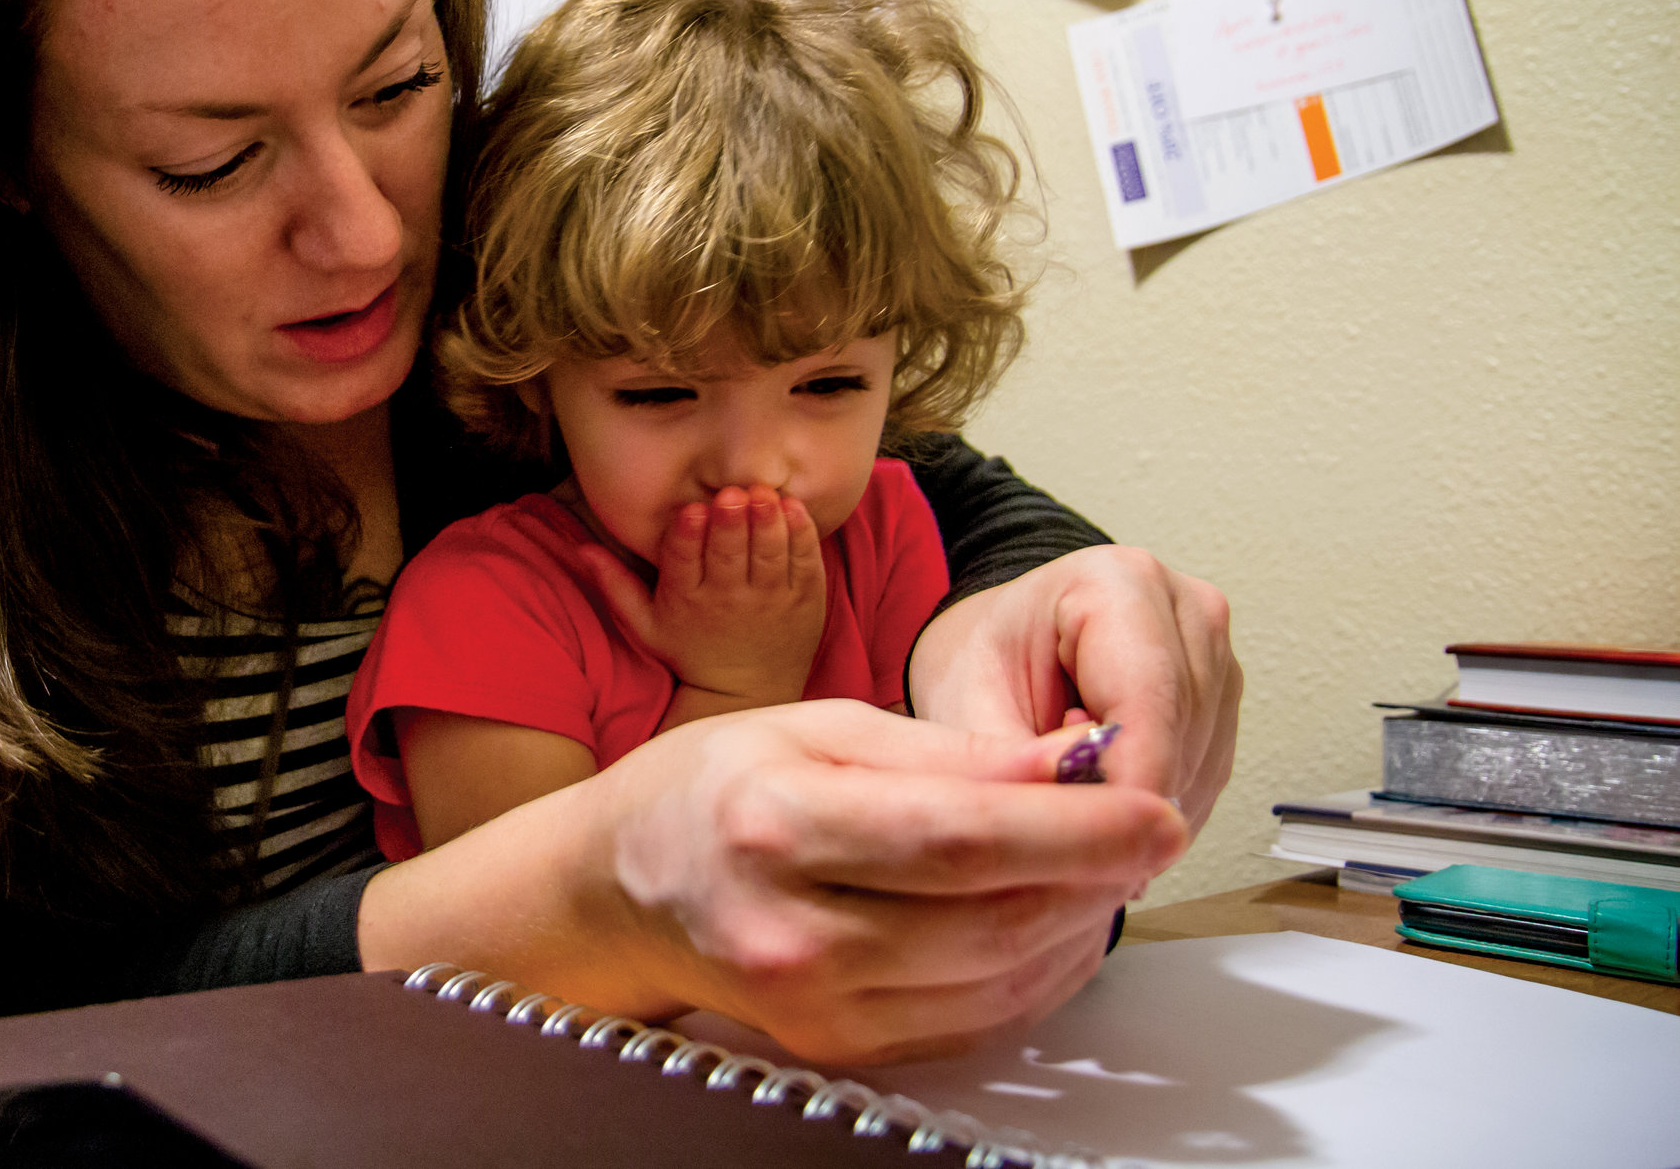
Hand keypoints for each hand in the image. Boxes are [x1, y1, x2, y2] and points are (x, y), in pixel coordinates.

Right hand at [360, 700, 1188, 1064]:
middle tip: (1148, 829)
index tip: (1154, 806)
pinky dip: (1033, 972)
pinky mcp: (837, 1047)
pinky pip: (973, 1021)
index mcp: (776, 824)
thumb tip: (1065, 762)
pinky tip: (1049, 920)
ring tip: (1102, 865)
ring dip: (1075, 924)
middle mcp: (791, 929)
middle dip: (1093, 874)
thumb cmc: (707, 788)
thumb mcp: (814, 726)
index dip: (1075, 828)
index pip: (960, 838)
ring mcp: (813, 1004)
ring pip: (997, 977)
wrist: (619, 887)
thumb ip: (943, 750)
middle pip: (991, 918)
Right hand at [580, 485, 825, 721]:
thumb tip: (581, 548)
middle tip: (731, 493)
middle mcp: (728, 601)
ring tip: (764, 494)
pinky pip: (804, 564)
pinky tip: (793, 508)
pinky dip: (801, 535)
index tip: (691, 511)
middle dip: (730, 523)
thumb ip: (614, 585)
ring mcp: (770, 602)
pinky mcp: (804, 602)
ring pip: (769, 556)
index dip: (688, 537)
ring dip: (767, 522)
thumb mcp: (644, 625)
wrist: (746, 692)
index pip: (684, 563)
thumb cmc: (691, 650)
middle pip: (728, 556)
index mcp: (686, 600)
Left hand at [905, 546, 1240, 835]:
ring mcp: (1214, 657)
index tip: (1098, 852)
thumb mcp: (966, 704)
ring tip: (1068, 807)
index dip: (1128, 789)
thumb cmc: (985, 656)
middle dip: (1126, 808)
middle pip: (1180, 738)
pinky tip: (1102, 806)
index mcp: (1120, 584)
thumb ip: (1017, 766)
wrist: (1003, 642)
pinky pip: (1205, 783)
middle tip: (1060, 844)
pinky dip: (1154, 813)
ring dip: (1140, 816)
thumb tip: (1077, 829)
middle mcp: (1186, 612)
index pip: (1149, 701)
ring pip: (1201, 770)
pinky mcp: (1222, 706)